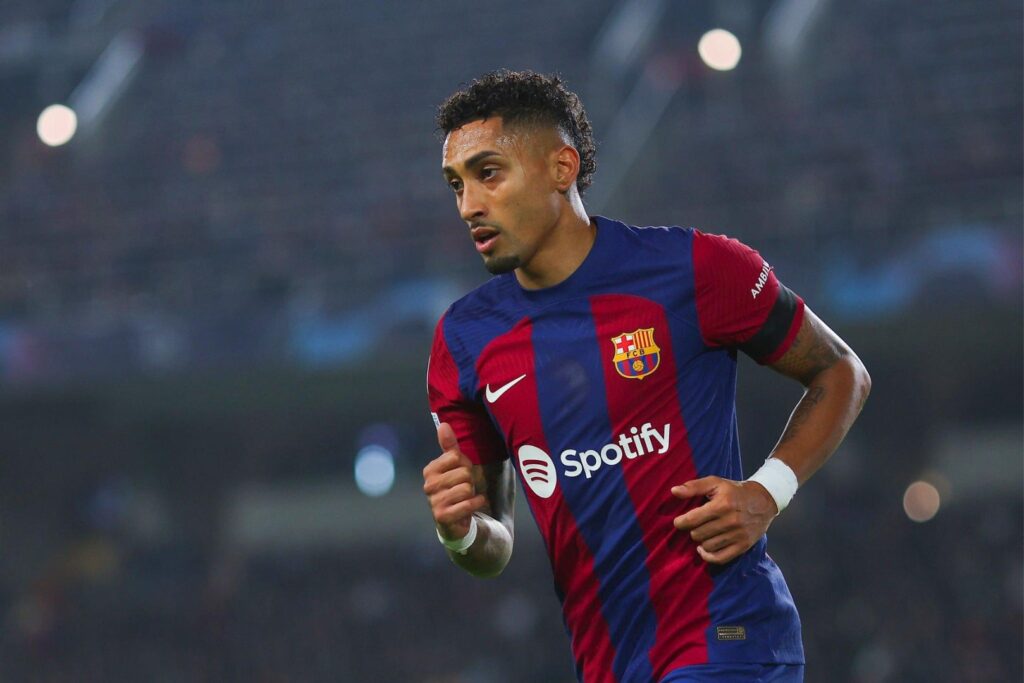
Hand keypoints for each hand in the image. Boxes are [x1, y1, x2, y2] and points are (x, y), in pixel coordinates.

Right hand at [423, 423, 486, 540]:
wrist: (458, 522)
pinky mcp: (442, 517)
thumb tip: (443, 424)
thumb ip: (449, 446)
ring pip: (466, 488)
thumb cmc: (457, 489)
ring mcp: (434, 502)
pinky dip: (475, 504)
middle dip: (470, 481)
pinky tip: (471, 506)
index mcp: (430, 470)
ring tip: (465, 499)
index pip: (456, 457)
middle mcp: (428, 485)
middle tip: (465, 490)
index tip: (461, 475)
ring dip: (472, 494)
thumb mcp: (455, 466)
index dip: (466, 466)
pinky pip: (467, 504)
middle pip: (464, 473)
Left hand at [671, 476, 777, 563]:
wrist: (764, 500)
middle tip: (695, 525)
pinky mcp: (743, 546)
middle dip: (692, 529)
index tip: (679, 521)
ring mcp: (738, 535)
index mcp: (722, 505)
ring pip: (707, 546)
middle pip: (698, 534)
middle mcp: (730, 521)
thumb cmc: (735, 490)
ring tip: (702, 533)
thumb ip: (693, 486)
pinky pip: (720, 558)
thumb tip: (673, 491)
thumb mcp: (715, 482)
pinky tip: (704, 549)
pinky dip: (708, 556)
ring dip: (701, 541)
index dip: (680, 522)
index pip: (692, 519)